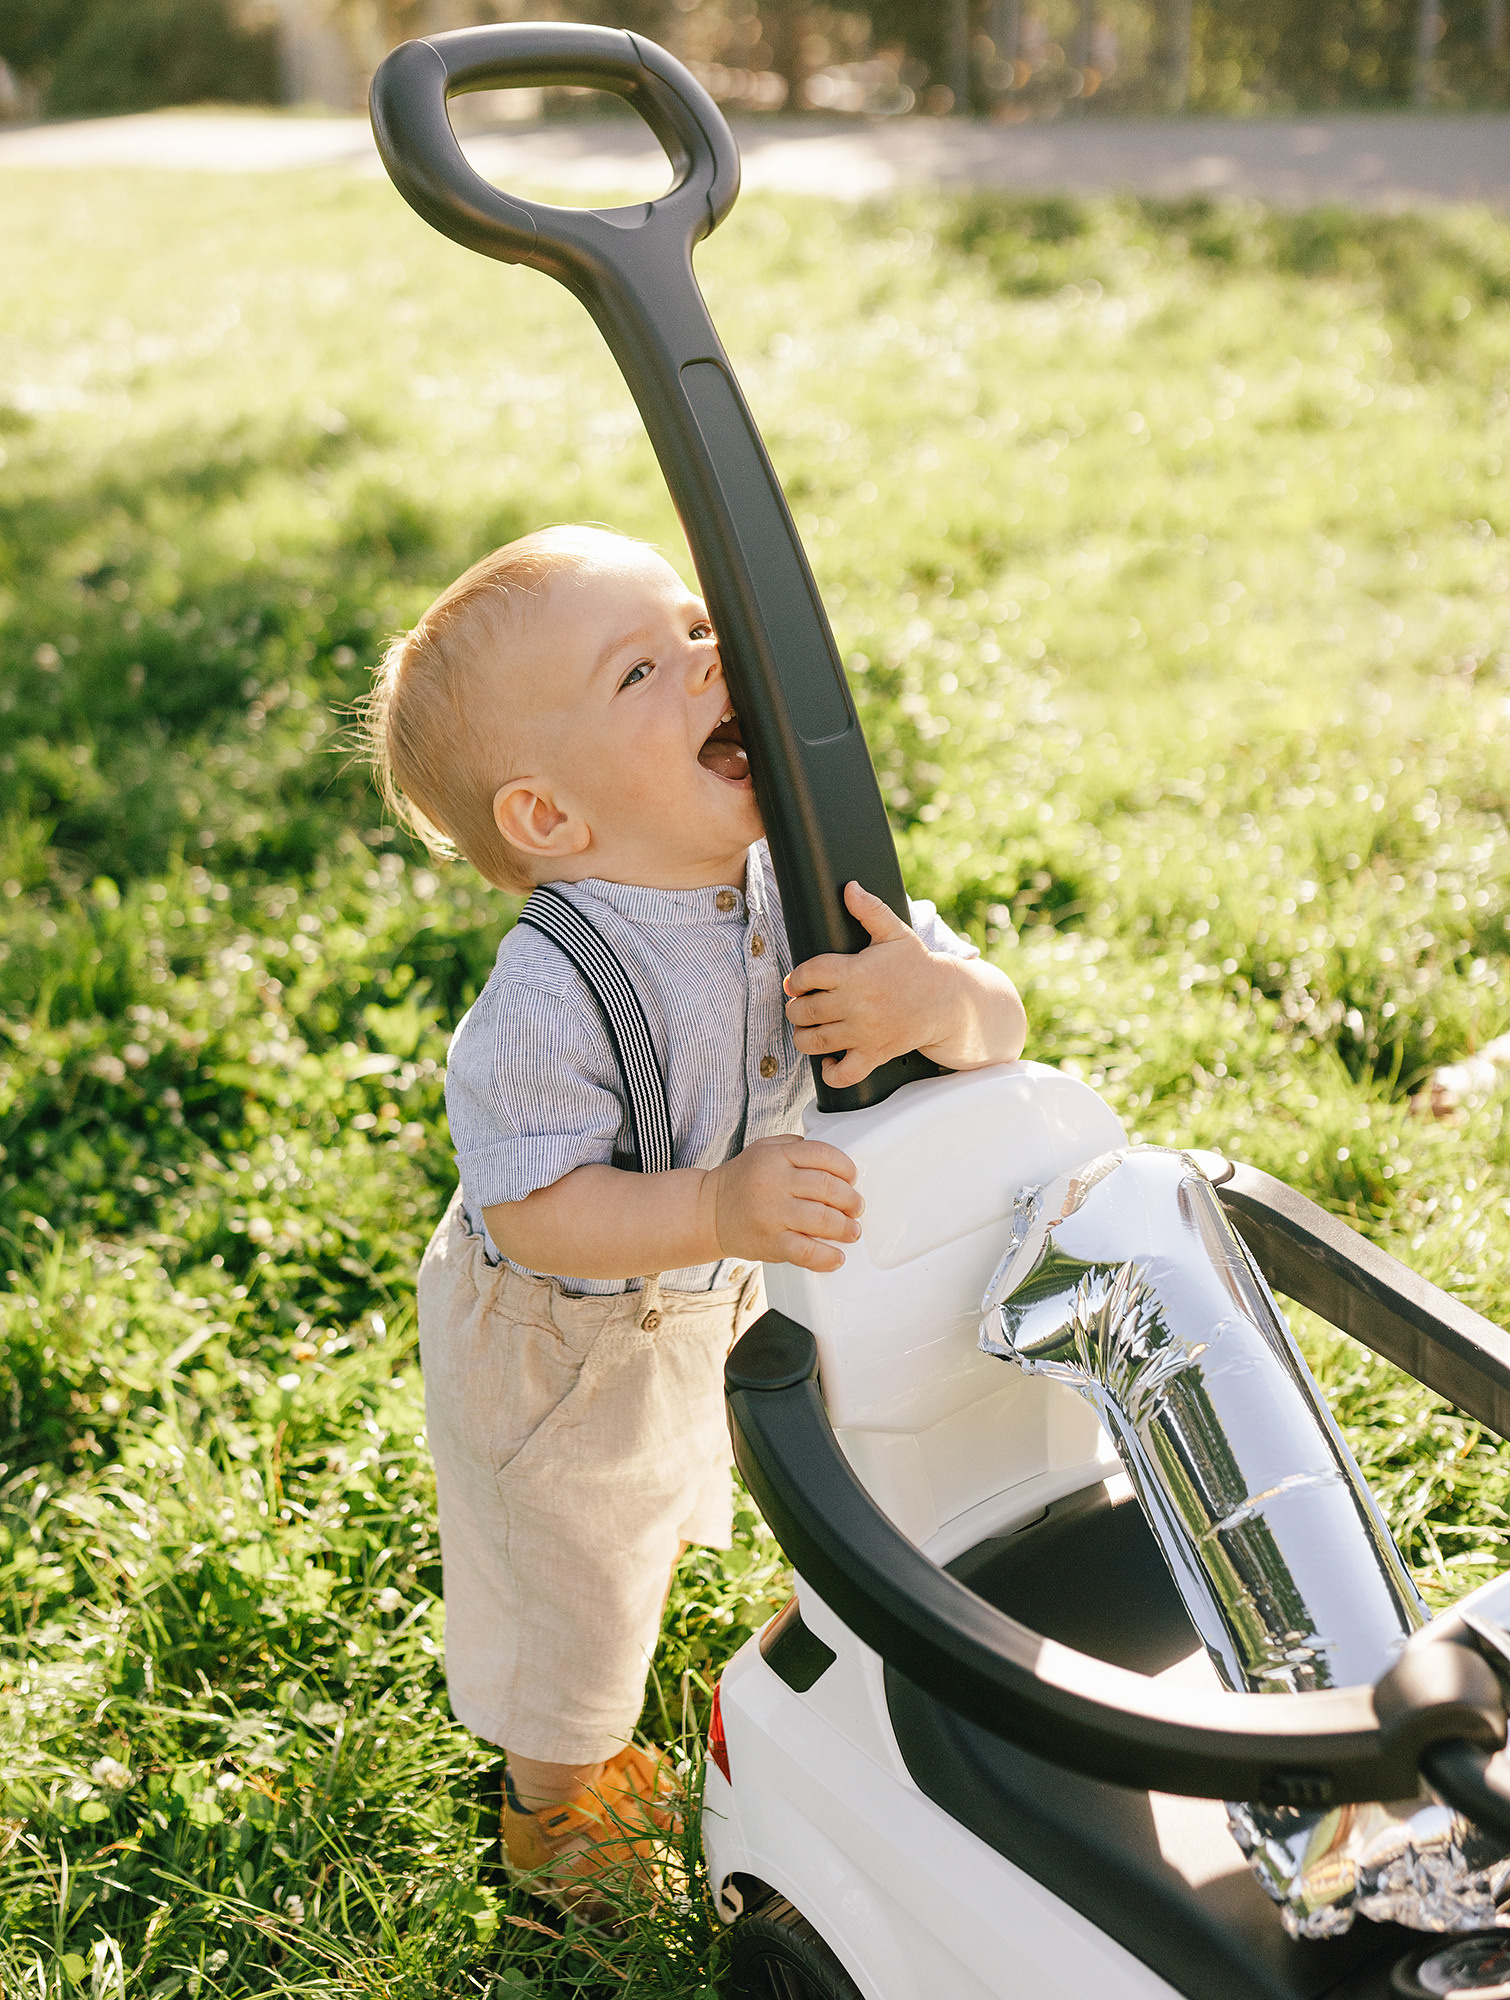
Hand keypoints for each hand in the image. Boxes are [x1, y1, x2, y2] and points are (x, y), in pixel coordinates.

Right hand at [706, 1136, 861, 1272]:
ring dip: (845, 1228)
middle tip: (856, 1207)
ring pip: (823, 1219)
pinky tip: (835, 1256)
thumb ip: (796, 1147)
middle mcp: (775, 1183)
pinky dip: (827, 1257)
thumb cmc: (740, 1182)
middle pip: (828, 1187)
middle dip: (851, 1200)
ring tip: (850, 1230)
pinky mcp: (770, 1243)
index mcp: (776, 1157)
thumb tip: (833, 1159)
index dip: (846, 1168)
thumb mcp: (763, 1149)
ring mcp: (772, 1214)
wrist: (707, 1212)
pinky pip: (806, 1252)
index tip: (852, 1178)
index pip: (824, 1155)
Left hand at [785, 881, 1026, 1086]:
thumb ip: (870, 910)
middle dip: (796, 1007)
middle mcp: (856, 1004)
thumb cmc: (918, 966)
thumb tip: (849, 888)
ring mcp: (864, 1032)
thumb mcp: (896, 933)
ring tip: (808, 1027)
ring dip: (803, 1035)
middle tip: (801, 1004)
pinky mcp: (874, 1054)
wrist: (949, 1002)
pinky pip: (844, 1074)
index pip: (807, 974)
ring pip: (814, 1041)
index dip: (795, 978)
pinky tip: (828, 1059)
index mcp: (855, 972)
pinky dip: (830, 1072)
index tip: (796, 982)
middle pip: (804, 1009)